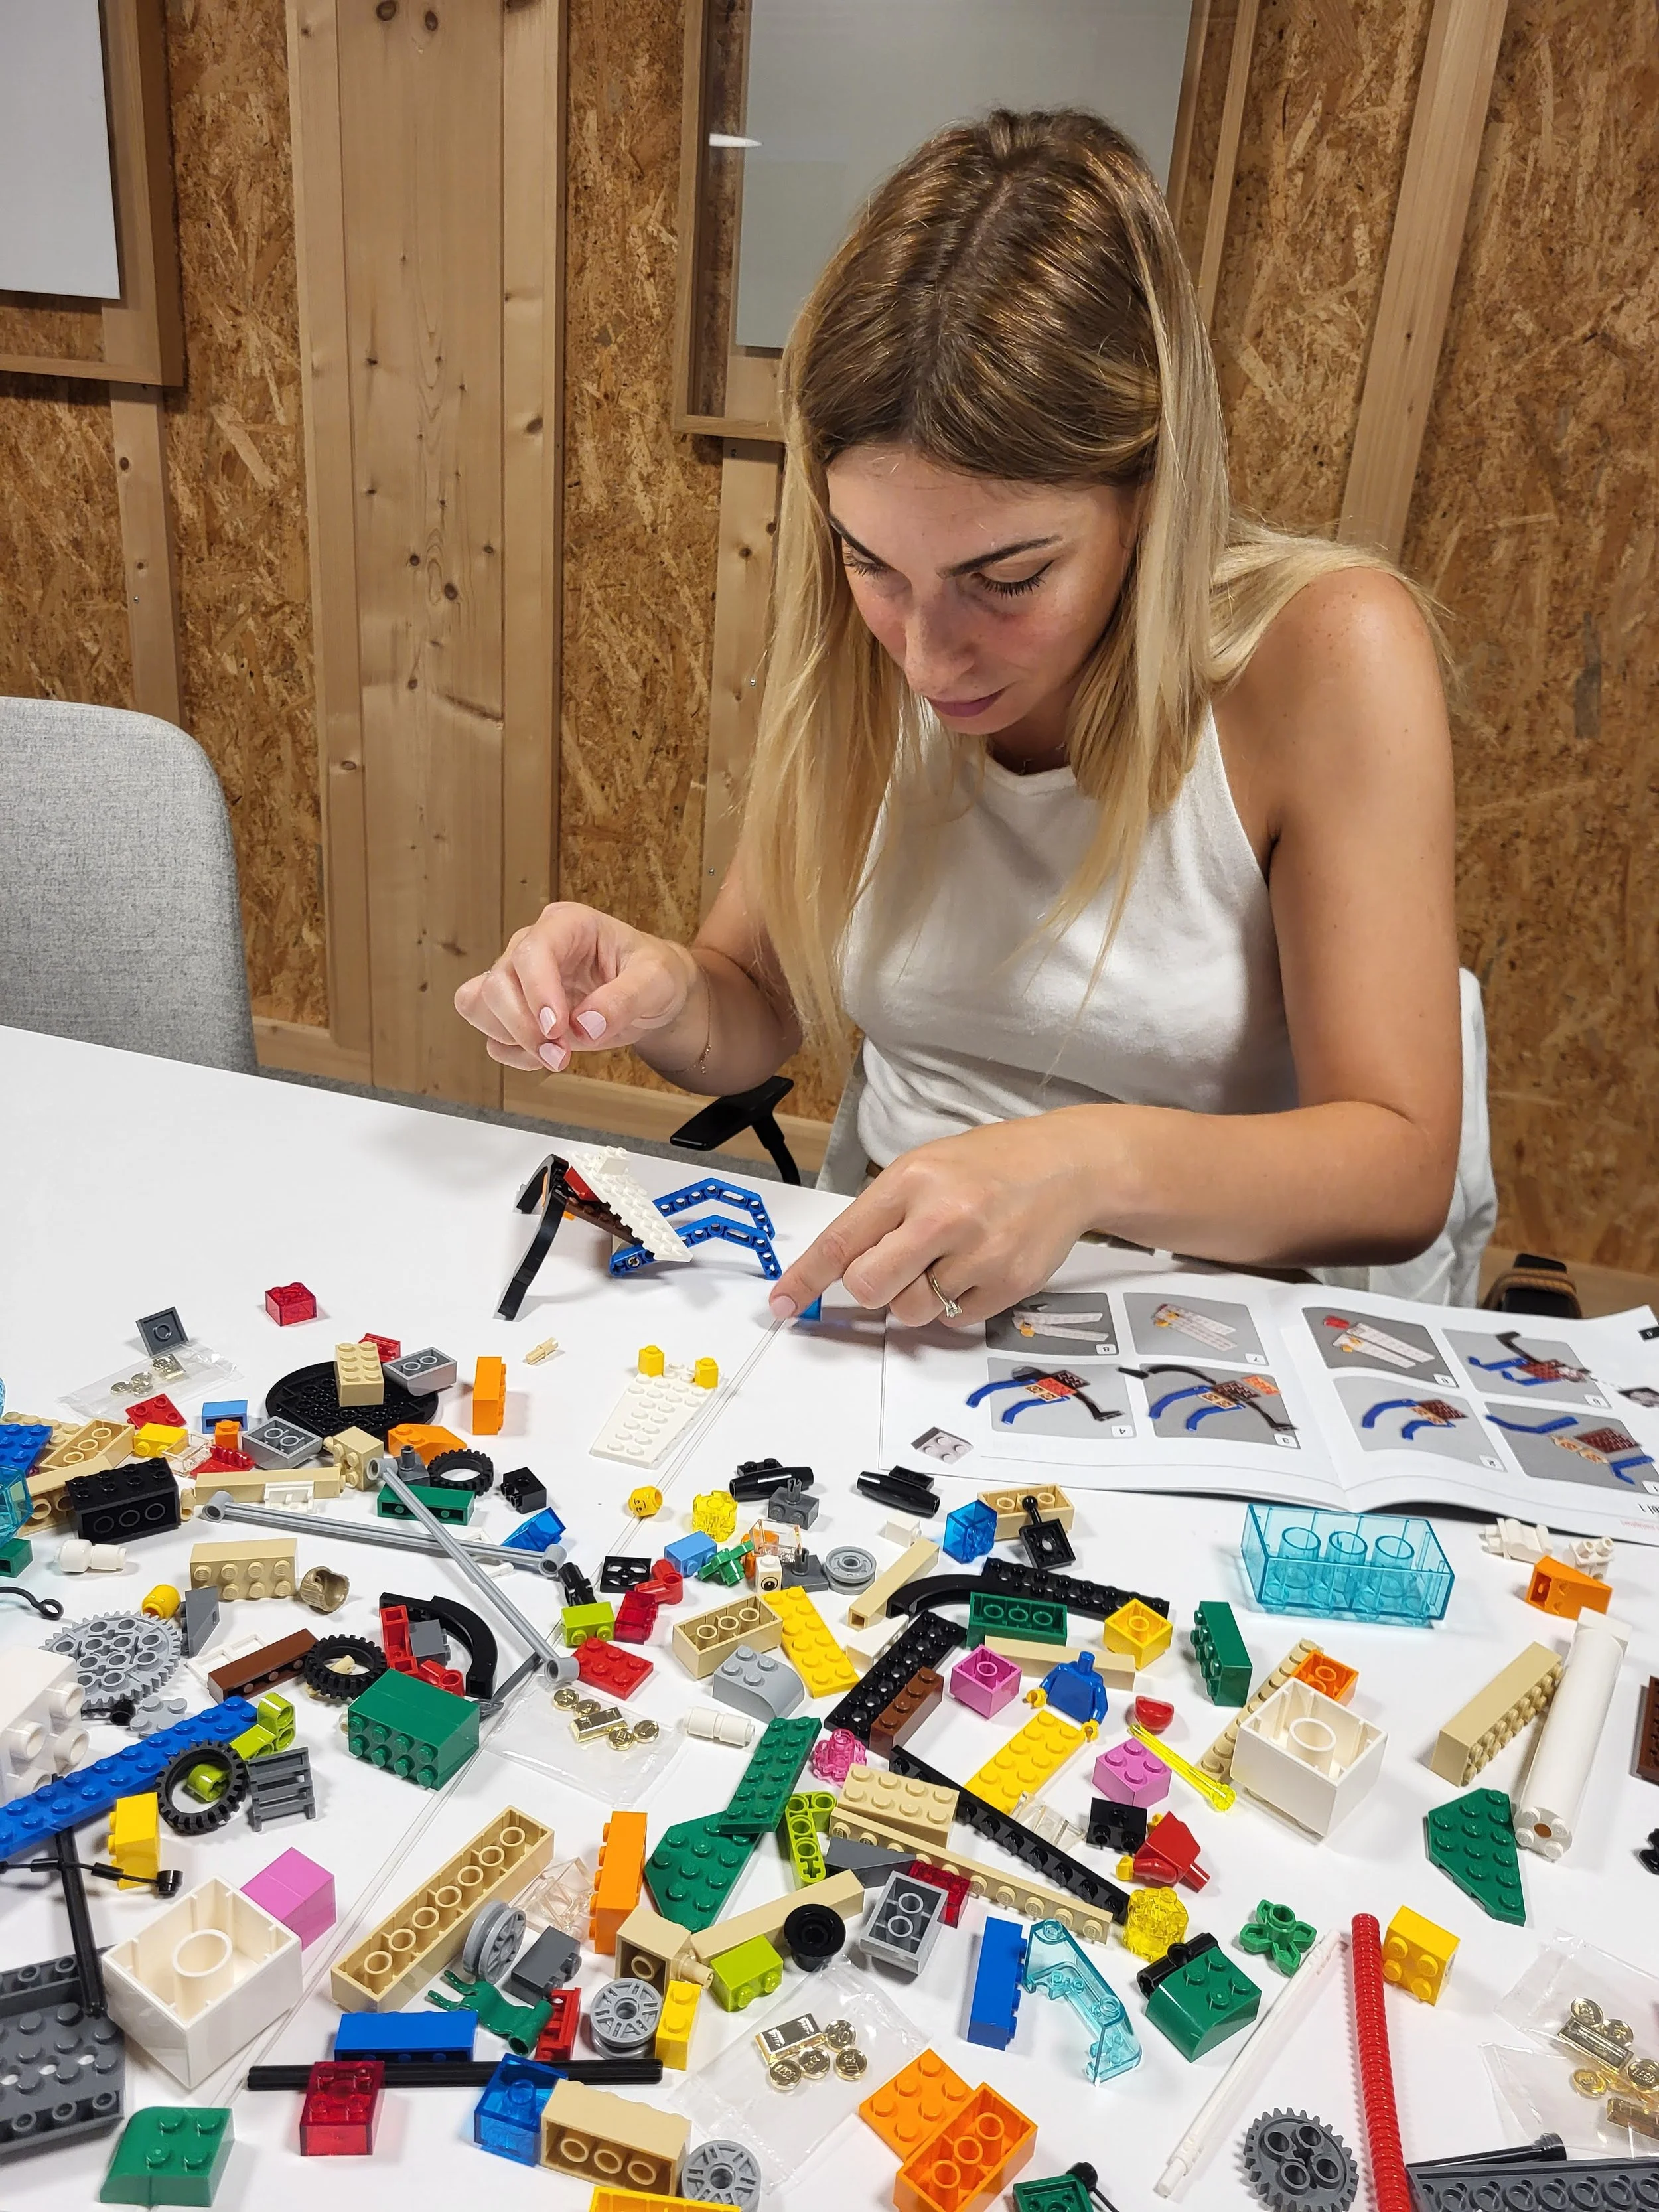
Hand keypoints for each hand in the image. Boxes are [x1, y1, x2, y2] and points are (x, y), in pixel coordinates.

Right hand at [454, 903, 701, 1072]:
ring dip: (512, 1038)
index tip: (557, 1030)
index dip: (538, 992)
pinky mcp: (515, 1008)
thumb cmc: (654, 975)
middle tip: (560, 1055)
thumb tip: (586, 1025)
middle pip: (498, 983)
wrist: (653, 996)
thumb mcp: (656, 982)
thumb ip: (625, 999)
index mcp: (567, 924)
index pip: (532, 951)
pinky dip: (513, 1052)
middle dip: (525, 1027)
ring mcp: (518, 977)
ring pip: (479, 1005)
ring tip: (556, 1054)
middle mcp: (533, 946)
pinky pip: (491, 1033)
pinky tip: (546, 1054)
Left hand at [771, 1114, 1102, 1326]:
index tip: (782, 1304)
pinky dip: (954, 1304)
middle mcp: (942, 1215)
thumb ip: (880, 1215)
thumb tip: (836, 1269)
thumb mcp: (923, 1168)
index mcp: (910, 1181)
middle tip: (892, 1270)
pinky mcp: (1009, 1282)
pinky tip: (973, 1268)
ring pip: (911, 1311)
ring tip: (942, 1262)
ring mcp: (979, 1251)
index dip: (805, 1280)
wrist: (1066, 1165)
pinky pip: (955, 1320)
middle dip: (870, 1289)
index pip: (841, 1242)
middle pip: (869, 1287)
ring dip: (915, 1298)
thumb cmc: (987, 1166)